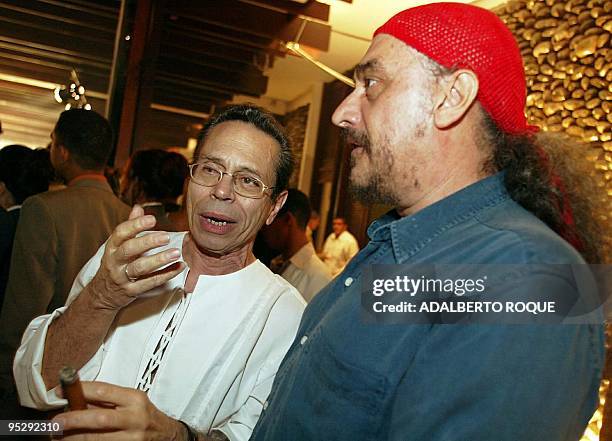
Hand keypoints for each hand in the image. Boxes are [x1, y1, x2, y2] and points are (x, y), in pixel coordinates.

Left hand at [52, 381, 184, 439]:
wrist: (167, 435)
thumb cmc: (145, 415)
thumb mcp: (131, 402)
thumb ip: (107, 401)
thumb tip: (75, 398)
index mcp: (135, 399)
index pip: (104, 391)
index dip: (80, 390)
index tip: (61, 391)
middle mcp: (135, 418)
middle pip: (100, 418)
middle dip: (74, 419)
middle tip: (56, 421)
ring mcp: (133, 438)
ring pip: (98, 439)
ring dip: (75, 437)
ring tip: (60, 436)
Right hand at [89, 205, 184, 309]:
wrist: (102, 294)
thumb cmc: (115, 265)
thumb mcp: (117, 246)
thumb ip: (129, 227)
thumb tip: (138, 208)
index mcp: (112, 247)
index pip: (121, 233)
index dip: (136, 225)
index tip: (152, 219)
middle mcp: (115, 261)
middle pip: (130, 249)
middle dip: (148, 242)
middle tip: (166, 236)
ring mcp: (122, 277)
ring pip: (140, 268)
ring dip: (159, 260)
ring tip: (176, 253)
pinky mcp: (131, 291)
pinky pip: (150, 283)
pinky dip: (166, 275)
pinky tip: (179, 267)